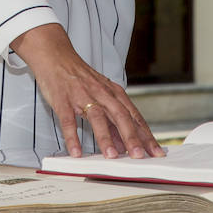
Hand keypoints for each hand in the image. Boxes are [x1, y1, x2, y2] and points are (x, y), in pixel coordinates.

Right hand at [10, 23, 164, 159]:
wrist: (56, 56)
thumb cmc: (80, 78)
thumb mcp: (101, 95)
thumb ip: (113, 120)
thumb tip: (124, 145)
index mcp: (113, 93)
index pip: (133, 116)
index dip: (145, 134)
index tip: (156, 152)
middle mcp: (101, 93)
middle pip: (120, 116)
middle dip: (131, 137)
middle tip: (139, 156)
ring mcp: (81, 96)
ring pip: (97, 117)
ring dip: (105, 137)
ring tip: (111, 156)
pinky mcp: (63, 100)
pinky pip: (68, 120)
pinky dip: (73, 137)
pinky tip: (76, 152)